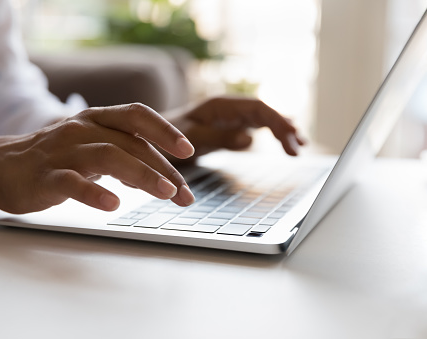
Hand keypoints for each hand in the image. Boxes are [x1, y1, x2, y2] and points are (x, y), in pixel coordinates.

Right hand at [0, 103, 195, 213]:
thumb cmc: (55, 157)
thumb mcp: (92, 147)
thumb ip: (125, 155)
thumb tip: (163, 176)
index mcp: (96, 119)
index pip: (137, 116)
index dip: (164, 130)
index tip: (188, 151)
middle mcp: (82, 129)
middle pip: (131, 143)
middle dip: (164, 169)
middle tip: (184, 195)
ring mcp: (63, 152)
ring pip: (108, 156)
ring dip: (141, 174)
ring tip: (165, 193)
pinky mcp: (45, 176)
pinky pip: (72, 183)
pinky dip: (94, 193)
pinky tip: (113, 205)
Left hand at [162, 96, 304, 161]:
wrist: (149, 137)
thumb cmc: (164, 136)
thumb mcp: (190, 138)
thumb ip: (218, 138)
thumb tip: (250, 140)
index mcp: (220, 105)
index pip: (258, 108)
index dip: (277, 122)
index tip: (290, 140)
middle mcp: (228, 108)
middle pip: (265, 114)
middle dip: (284, 128)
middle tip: (298, 149)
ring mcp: (230, 118)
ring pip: (263, 121)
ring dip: (281, 132)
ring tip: (298, 147)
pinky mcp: (228, 129)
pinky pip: (255, 129)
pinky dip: (270, 136)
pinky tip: (283, 143)